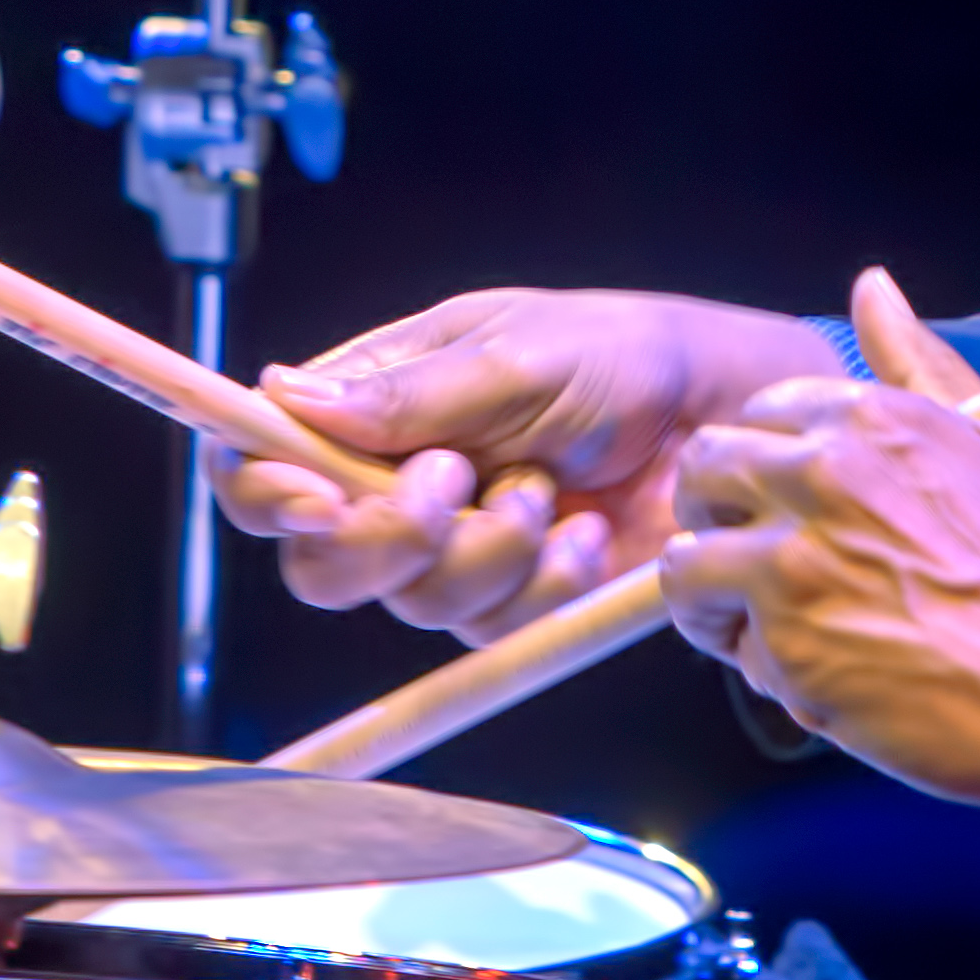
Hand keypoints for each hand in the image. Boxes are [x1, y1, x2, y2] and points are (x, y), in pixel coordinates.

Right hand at [212, 289, 831, 640]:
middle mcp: (392, 483)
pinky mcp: (509, 600)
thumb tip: (287, 399)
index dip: (260, 491)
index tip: (312, 499)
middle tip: (456, 484)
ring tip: (551, 490)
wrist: (720, 420)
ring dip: (488, 549)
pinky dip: (543, 583)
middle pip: (317, 560)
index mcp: (369, 404)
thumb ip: (410, 394)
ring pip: (409, 600)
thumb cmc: (619, 355)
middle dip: (384, 538)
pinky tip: (584, 535)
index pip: (261, 457)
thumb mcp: (516, 352)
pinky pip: (490, 626)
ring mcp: (450, 549)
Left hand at [662, 293, 979, 818]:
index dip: (764, 464)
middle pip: (701, 470)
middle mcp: (821, 474)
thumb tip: (872, 287)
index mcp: (870, 418)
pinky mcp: (783, 642)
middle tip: (754, 562)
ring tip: (779, 630)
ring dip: (719, 599)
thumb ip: (917, 363)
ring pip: (685, 563)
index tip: (786, 502)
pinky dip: (763, 667)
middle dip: (714, 514)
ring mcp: (793, 558)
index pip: (759, 413)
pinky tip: (823, 677)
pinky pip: (728, 643)